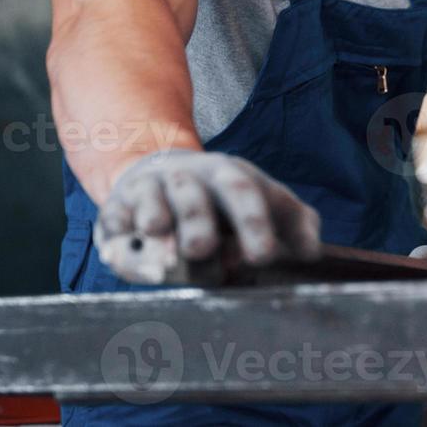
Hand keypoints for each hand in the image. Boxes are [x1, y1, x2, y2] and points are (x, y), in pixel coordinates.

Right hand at [93, 149, 320, 283]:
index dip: (255, 224)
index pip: (245, 193)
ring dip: (156, 224)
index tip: (264, 257)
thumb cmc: (224, 198)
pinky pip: (114, 219)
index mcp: (230, 175)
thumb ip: (295, 222)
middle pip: (195, 196)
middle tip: (201, 249)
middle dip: (198, 221)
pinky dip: (117, 235)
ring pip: (152, 204)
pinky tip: (122, 249)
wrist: (163, 169)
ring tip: (162, 249)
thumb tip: (312, 253)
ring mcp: (151, 190)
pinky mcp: (117, 207)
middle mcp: (189, 178)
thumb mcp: (265, 199)